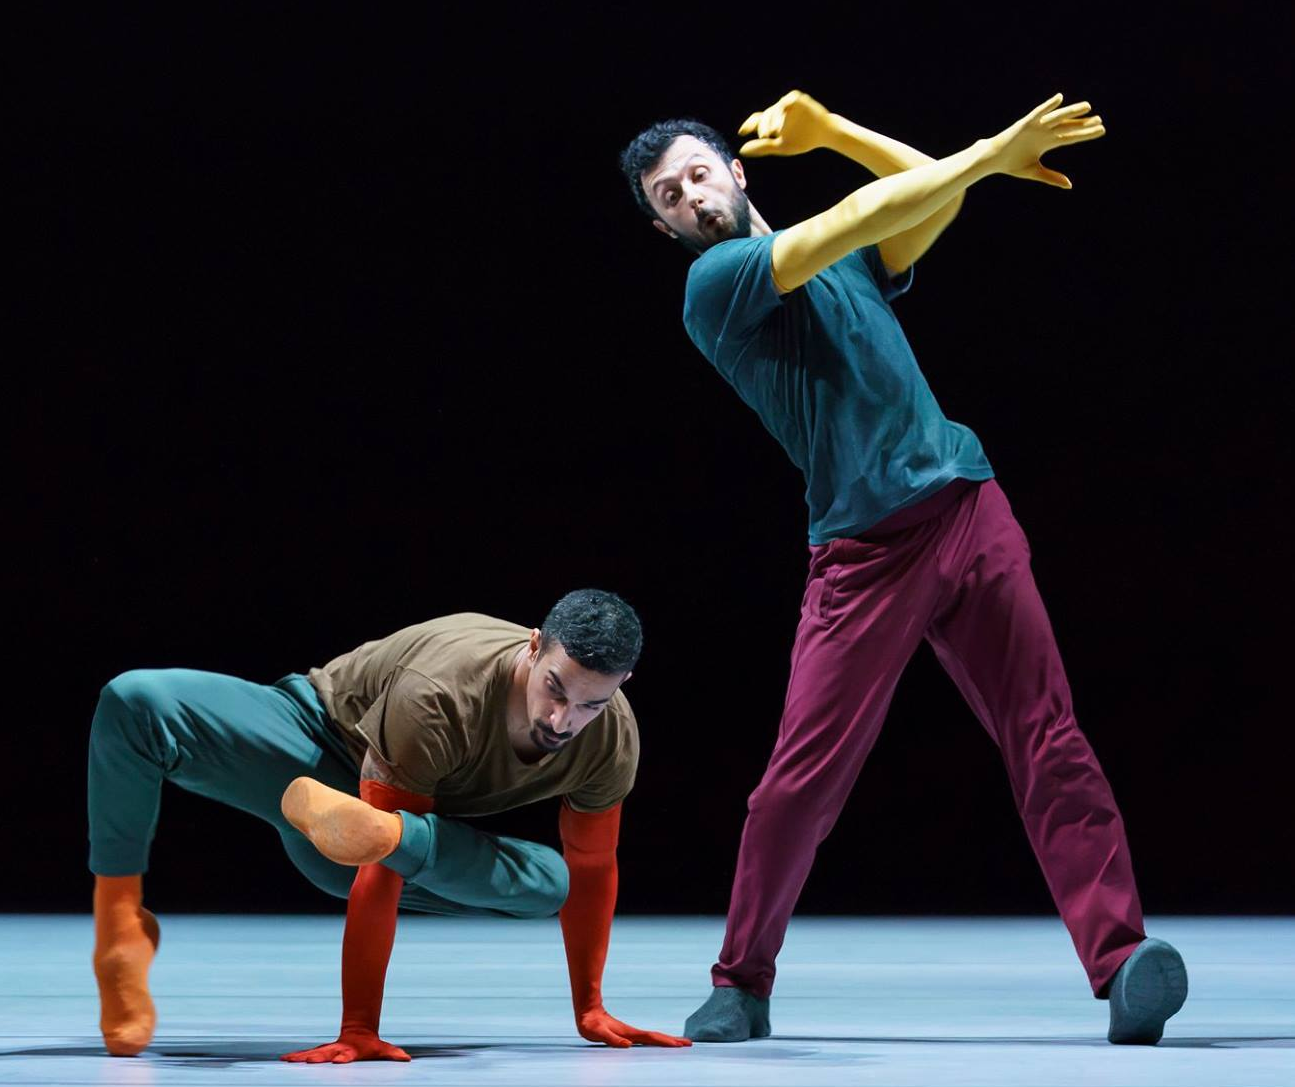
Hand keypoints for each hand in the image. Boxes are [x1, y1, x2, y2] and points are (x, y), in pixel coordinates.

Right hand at [280, 1030, 410, 1062]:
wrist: (359, 1032)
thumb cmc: (371, 1046)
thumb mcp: (382, 1049)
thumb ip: (392, 1054)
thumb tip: (407, 1058)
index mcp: (350, 1051)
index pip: (346, 1055)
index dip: (343, 1057)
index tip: (338, 1059)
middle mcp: (336, 1050)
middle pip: (327, 1054)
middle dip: (319, 1058)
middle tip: (309, 1061)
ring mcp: (327, 1050)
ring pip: (313, 1053)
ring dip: (301, 1057)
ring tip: (289, 1060)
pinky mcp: (320, 1052)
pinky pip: (305, 1055)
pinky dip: (295, 1057)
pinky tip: (283, 1060)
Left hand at [577, 1007, 691, 1047]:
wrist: (587, 1011)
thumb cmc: (590, 1024)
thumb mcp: (597, 1032)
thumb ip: (611, 1039)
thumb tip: (627, 1046)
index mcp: (629, 1033)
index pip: (651, 1038)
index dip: (665, 1042)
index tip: (679, 1044)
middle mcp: (632, 1033)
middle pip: (656, 1037)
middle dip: (672, 1040)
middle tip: (688, 1043)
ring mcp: (631, 1033)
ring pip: (653, 1037)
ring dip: (667, 1040)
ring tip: (680, 1043)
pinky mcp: (627, 1034)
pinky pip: (646, 1039)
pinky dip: (657, 1041)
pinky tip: (659, 1044)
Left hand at [738, 90, 835, 157]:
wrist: (824, 134)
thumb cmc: (803, 140)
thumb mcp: (781, 146)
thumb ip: (763, 148)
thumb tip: (741, 151)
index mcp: (773, 120)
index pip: (757, 120)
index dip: (749, 125)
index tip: (741, 132)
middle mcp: (779, 110)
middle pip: (766, 115)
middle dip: (764, 126)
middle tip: (764, 137)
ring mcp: (788, 103)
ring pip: (776, 108)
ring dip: (774, 119)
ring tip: (774, 132)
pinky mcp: (799, 99)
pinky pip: (789, 100)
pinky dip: (785, 109)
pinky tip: (784, 121)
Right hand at [983, 93, 1104, 188]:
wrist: (993, 160)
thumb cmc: (1012, 165)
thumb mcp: (1034, 172)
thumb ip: (1052, 177)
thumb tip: (1069, 184)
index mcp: (1048, 142)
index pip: (1070, 137)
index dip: (1085, 134)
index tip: (1101, 130)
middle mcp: (1045, 132)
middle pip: (1068, 126)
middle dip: (1083, 123)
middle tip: (1100, 120)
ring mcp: (1036, 126)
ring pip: (1058, 118)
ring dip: (1072, 112)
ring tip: (1087, 107)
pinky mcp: (1025, 123)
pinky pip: (1038, 113)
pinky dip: (1048, 106)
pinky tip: (1059, 98)